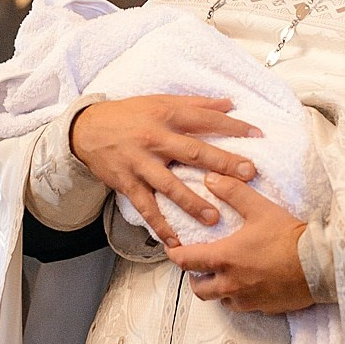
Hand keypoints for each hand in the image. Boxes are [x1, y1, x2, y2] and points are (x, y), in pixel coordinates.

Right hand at [69, 96, 260, 246]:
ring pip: (170, 185)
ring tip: (213, 218)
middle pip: (193, 152)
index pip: (205, 120)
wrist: (87, 129)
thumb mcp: (161, 102)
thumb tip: (229, 103)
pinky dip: (160, 225)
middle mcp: (155, 139)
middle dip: (222, 164)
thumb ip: (196, 104)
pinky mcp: (127, 183)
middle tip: (248, 174)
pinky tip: (174, 241)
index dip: (232, 127)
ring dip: (192, 202)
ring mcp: (140, 163)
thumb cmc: (129, 114)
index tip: (258, 135)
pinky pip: (146, 207)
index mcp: (167, 116)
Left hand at [165, 173, 313, 314]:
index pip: (186, 261)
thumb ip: (233, 192)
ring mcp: (247, 300)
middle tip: (200, 266)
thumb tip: (211, 179)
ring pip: (220, 300)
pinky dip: (239, 298)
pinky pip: (243, 307)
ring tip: (224, 276)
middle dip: (195, 277)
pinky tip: (248, 285)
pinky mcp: (263, 309)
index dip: (175, 254)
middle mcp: (230, 284)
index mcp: (225, 258)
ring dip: (217, 289)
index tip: (174, 249)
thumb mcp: (260, 208)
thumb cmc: (289, 237)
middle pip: (199, 288)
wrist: (320, 264)